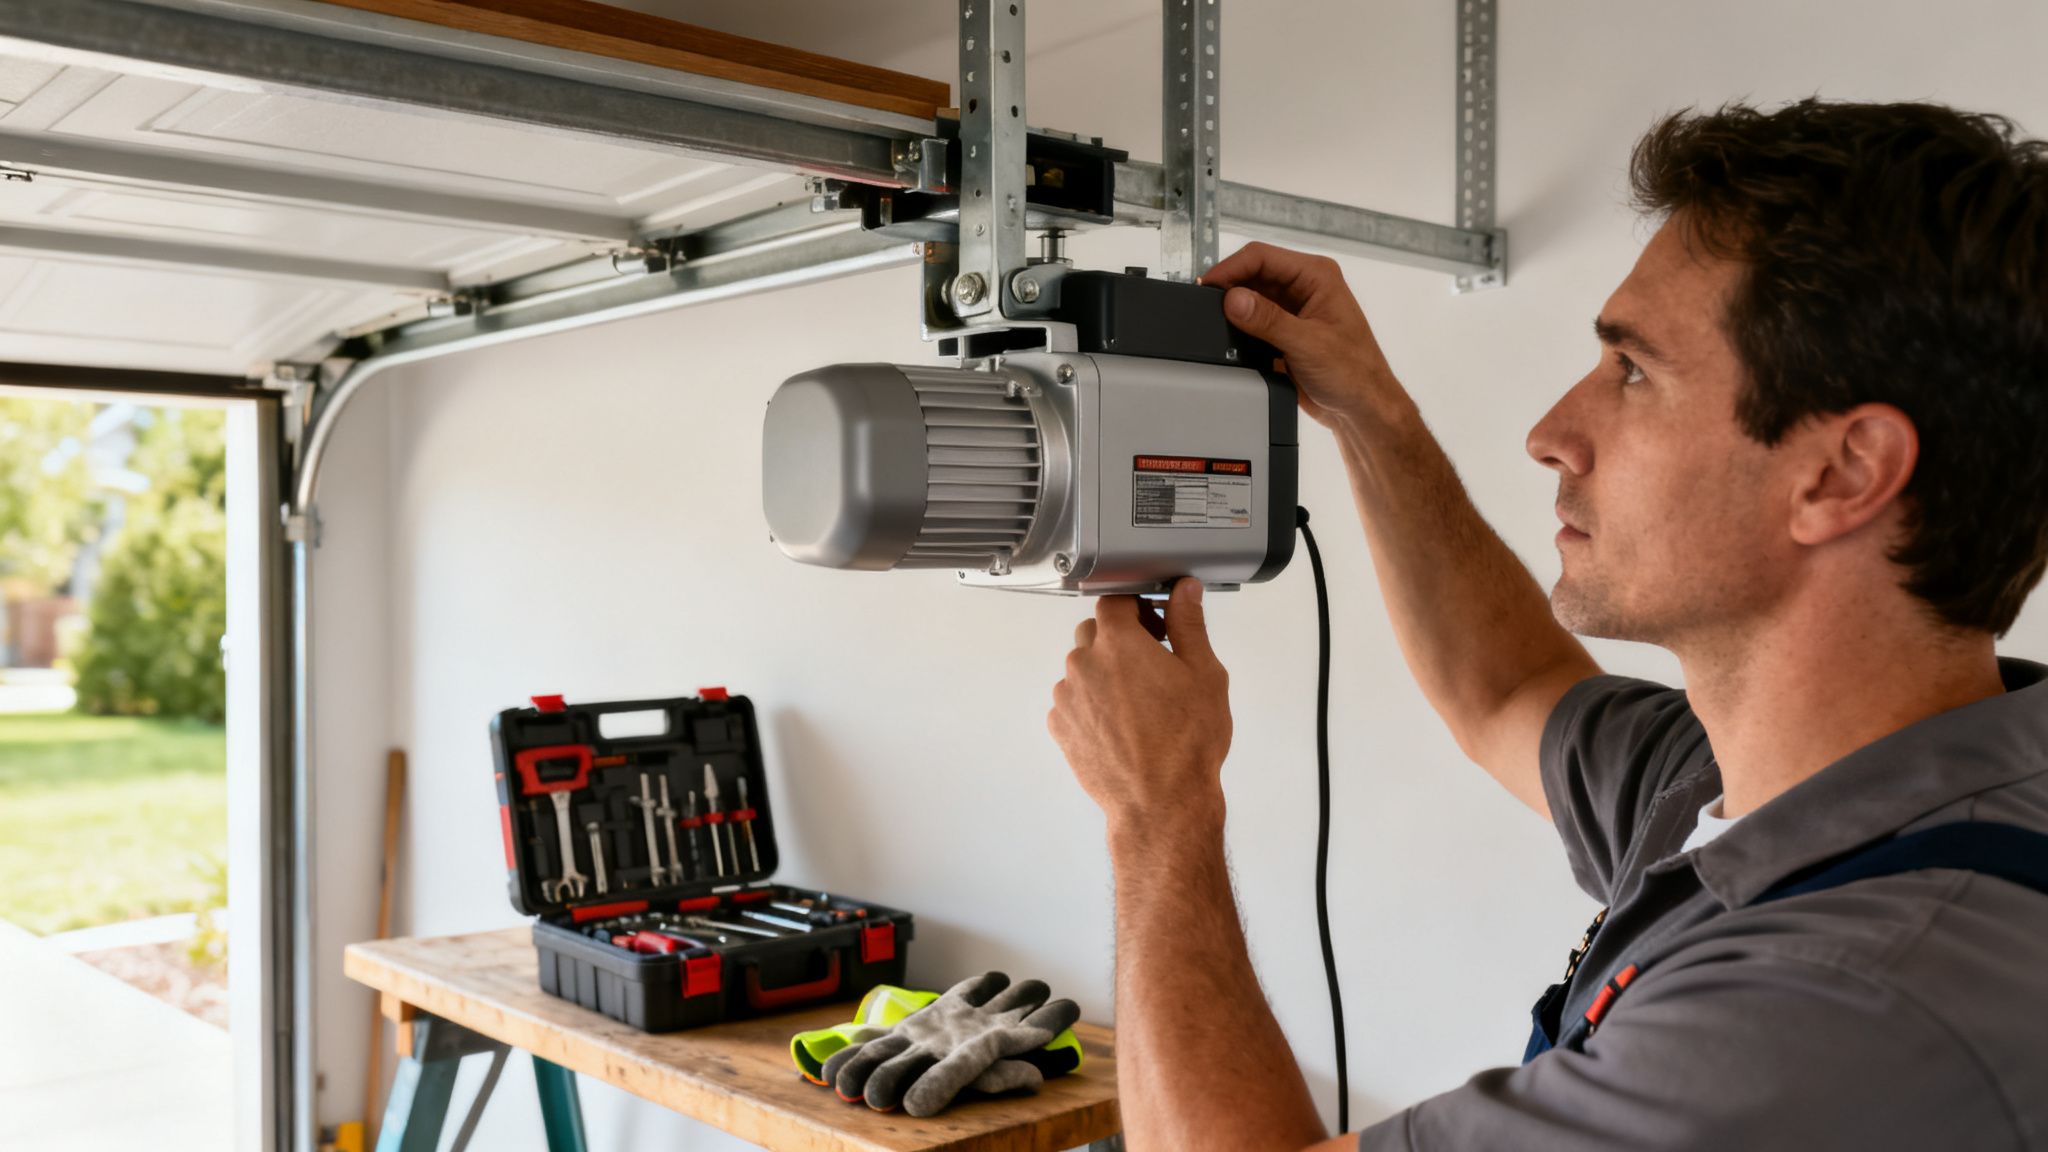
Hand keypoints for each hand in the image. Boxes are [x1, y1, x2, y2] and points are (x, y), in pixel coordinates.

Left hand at [1047, 579, 1231, 832]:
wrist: (1159, 803)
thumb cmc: (1185, 744)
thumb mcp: (1203, 674)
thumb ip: (1188, 624)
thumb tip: (1185, 591)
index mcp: (1119, 642)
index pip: (1116, 600)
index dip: (1138, 607)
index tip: (1154, 623)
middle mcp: (1084, 664)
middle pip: (1095, 632)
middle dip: (1122, 640)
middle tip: (1153, 665)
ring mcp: (1067, 696)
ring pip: (1083, 668)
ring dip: (1105, 674)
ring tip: (1140, 704)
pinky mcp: (1059, 726)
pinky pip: (1073, 700)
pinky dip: (1092, 704)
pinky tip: (1122, 725)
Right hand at [1201, 241, 1407, 432]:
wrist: (1362, 409)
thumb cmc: (1355, 374)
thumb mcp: (1308, 344)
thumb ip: (1269, 320)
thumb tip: (1234, 299)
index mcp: (1317, 277)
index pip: (1262, 257)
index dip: (1230, 268)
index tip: (1207, 286)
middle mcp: (1304, 288)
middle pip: (1252, 274)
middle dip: (1228, 289)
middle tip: (1206, 308)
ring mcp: (1292, 310)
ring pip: (1249, 298)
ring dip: (1233, 311)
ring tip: (1217, 326)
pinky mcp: (1283, 332)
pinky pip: (1252, 322)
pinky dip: (1238, 329)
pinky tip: (1231, 341)